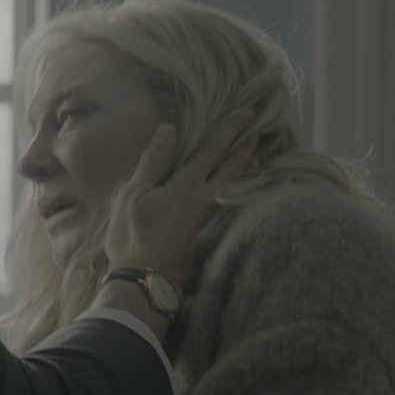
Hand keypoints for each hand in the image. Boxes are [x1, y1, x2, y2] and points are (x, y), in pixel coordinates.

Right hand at [103, 110, 260, 288]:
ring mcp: (212, 219)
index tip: (247, 113)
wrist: (148, 281)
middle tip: (259, 129)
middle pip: (233, 166)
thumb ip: (154, 161)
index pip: (213, 148)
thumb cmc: (134, 236)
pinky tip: (243, 190)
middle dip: (246, 145)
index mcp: (187, 184)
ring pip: (237, 186)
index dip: (231, 128)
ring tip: (260, 154)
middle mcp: (207, 198)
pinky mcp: (212, 236)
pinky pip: (233, 205)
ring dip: (249, 168)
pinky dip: (243, 191)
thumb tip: (169, 128)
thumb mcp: (134, 194)